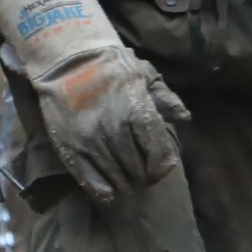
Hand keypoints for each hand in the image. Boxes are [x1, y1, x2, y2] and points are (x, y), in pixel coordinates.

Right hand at [0, 0, 187, 203]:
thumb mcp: (143, 74)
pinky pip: (90, 179)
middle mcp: (117, 132)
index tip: (159, 168)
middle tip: (141, 177)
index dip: (162, 167)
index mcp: (139, 114)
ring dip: (125, 184)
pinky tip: (109, 193)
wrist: (67, 59)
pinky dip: (102, 190)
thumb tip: (185, 118)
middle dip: (143, 176)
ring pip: (117, 177)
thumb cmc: (109, 65)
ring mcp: (93, 142)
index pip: (159, 155)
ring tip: (126, 183)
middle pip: (138, 170)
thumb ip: (165, 99)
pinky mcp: (71, 148)